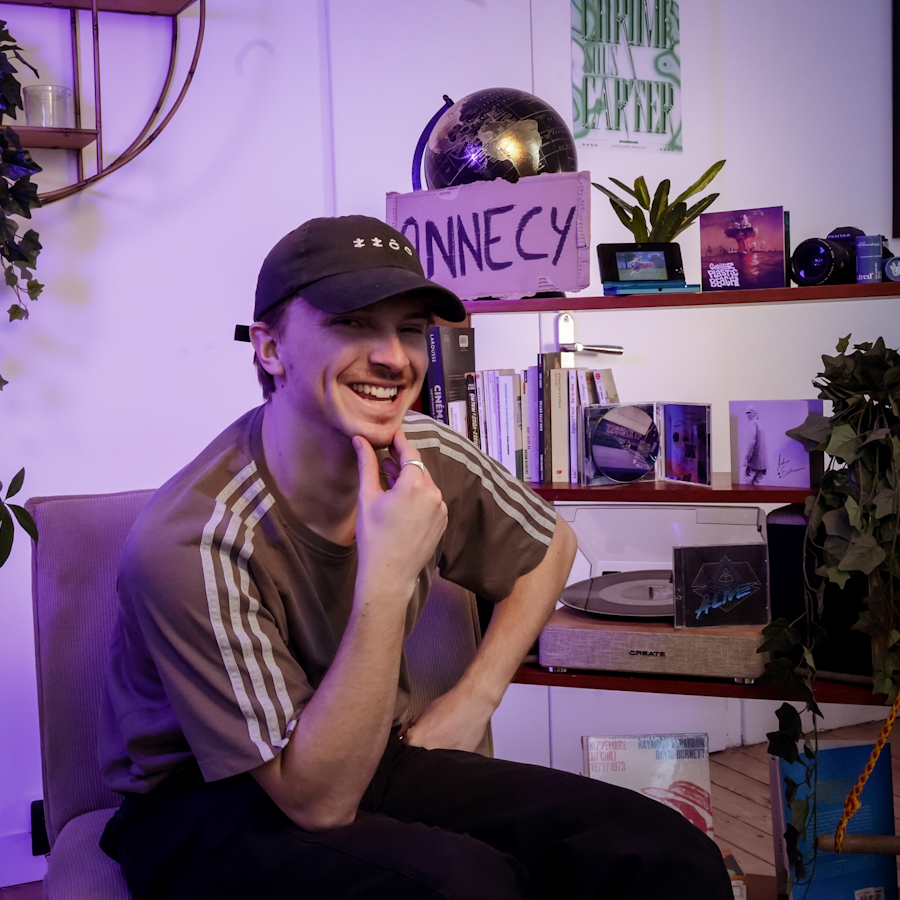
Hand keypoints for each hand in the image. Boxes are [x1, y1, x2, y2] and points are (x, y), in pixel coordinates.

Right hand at [353, 430, 447, 602]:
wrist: (389, 574)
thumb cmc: (374, 536)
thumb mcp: (368, 497)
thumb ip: (367, 464)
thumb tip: (360, 439)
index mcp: (415, 485)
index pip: (409, 452)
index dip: (400, 441)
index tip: (392, 433)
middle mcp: (433, 494)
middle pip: (418, 468)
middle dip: (402, 461)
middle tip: (385, 457)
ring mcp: (441, 509)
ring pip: (425, 484)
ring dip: (410, 479)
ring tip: (390, 480)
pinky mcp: (442, 521)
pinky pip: (431, 500)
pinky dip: (418, 496)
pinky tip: (402, 502)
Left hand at [399, 685, 492, 752]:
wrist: (472, 704)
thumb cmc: (448, 705)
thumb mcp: (422, 712)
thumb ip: (409, 726)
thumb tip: (401, 735)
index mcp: (416, 741)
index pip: (404, 748)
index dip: (408, 742)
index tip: (414, 739)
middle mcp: (428, 754)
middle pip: (419, 758)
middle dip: (420, 751)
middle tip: (430, 738)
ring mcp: (444, 760)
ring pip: (434, 762)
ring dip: (435, 754)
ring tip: (444, 739)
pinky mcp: (459, 760)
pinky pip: (450, 761)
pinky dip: (449, 755)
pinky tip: (454, 742)